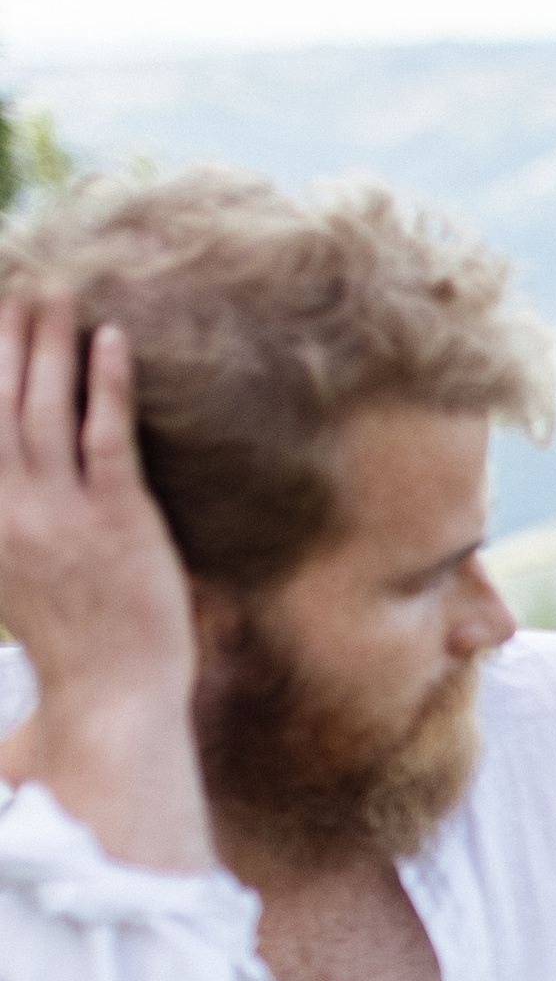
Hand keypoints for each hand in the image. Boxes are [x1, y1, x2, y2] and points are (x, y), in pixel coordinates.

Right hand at [0, 296, 211, 871]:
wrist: (113, 693)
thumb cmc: (71, 635)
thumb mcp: (10, 571)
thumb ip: (1, 517)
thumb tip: (11, 465)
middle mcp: (7, 510)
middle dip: (3, 339)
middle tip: (17, 287)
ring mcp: (62, 514)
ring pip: (44, 409)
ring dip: (49, 345)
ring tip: (58, 296)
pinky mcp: (118, 519)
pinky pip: (108, 436)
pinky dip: (107, 383)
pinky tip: (112, 340)